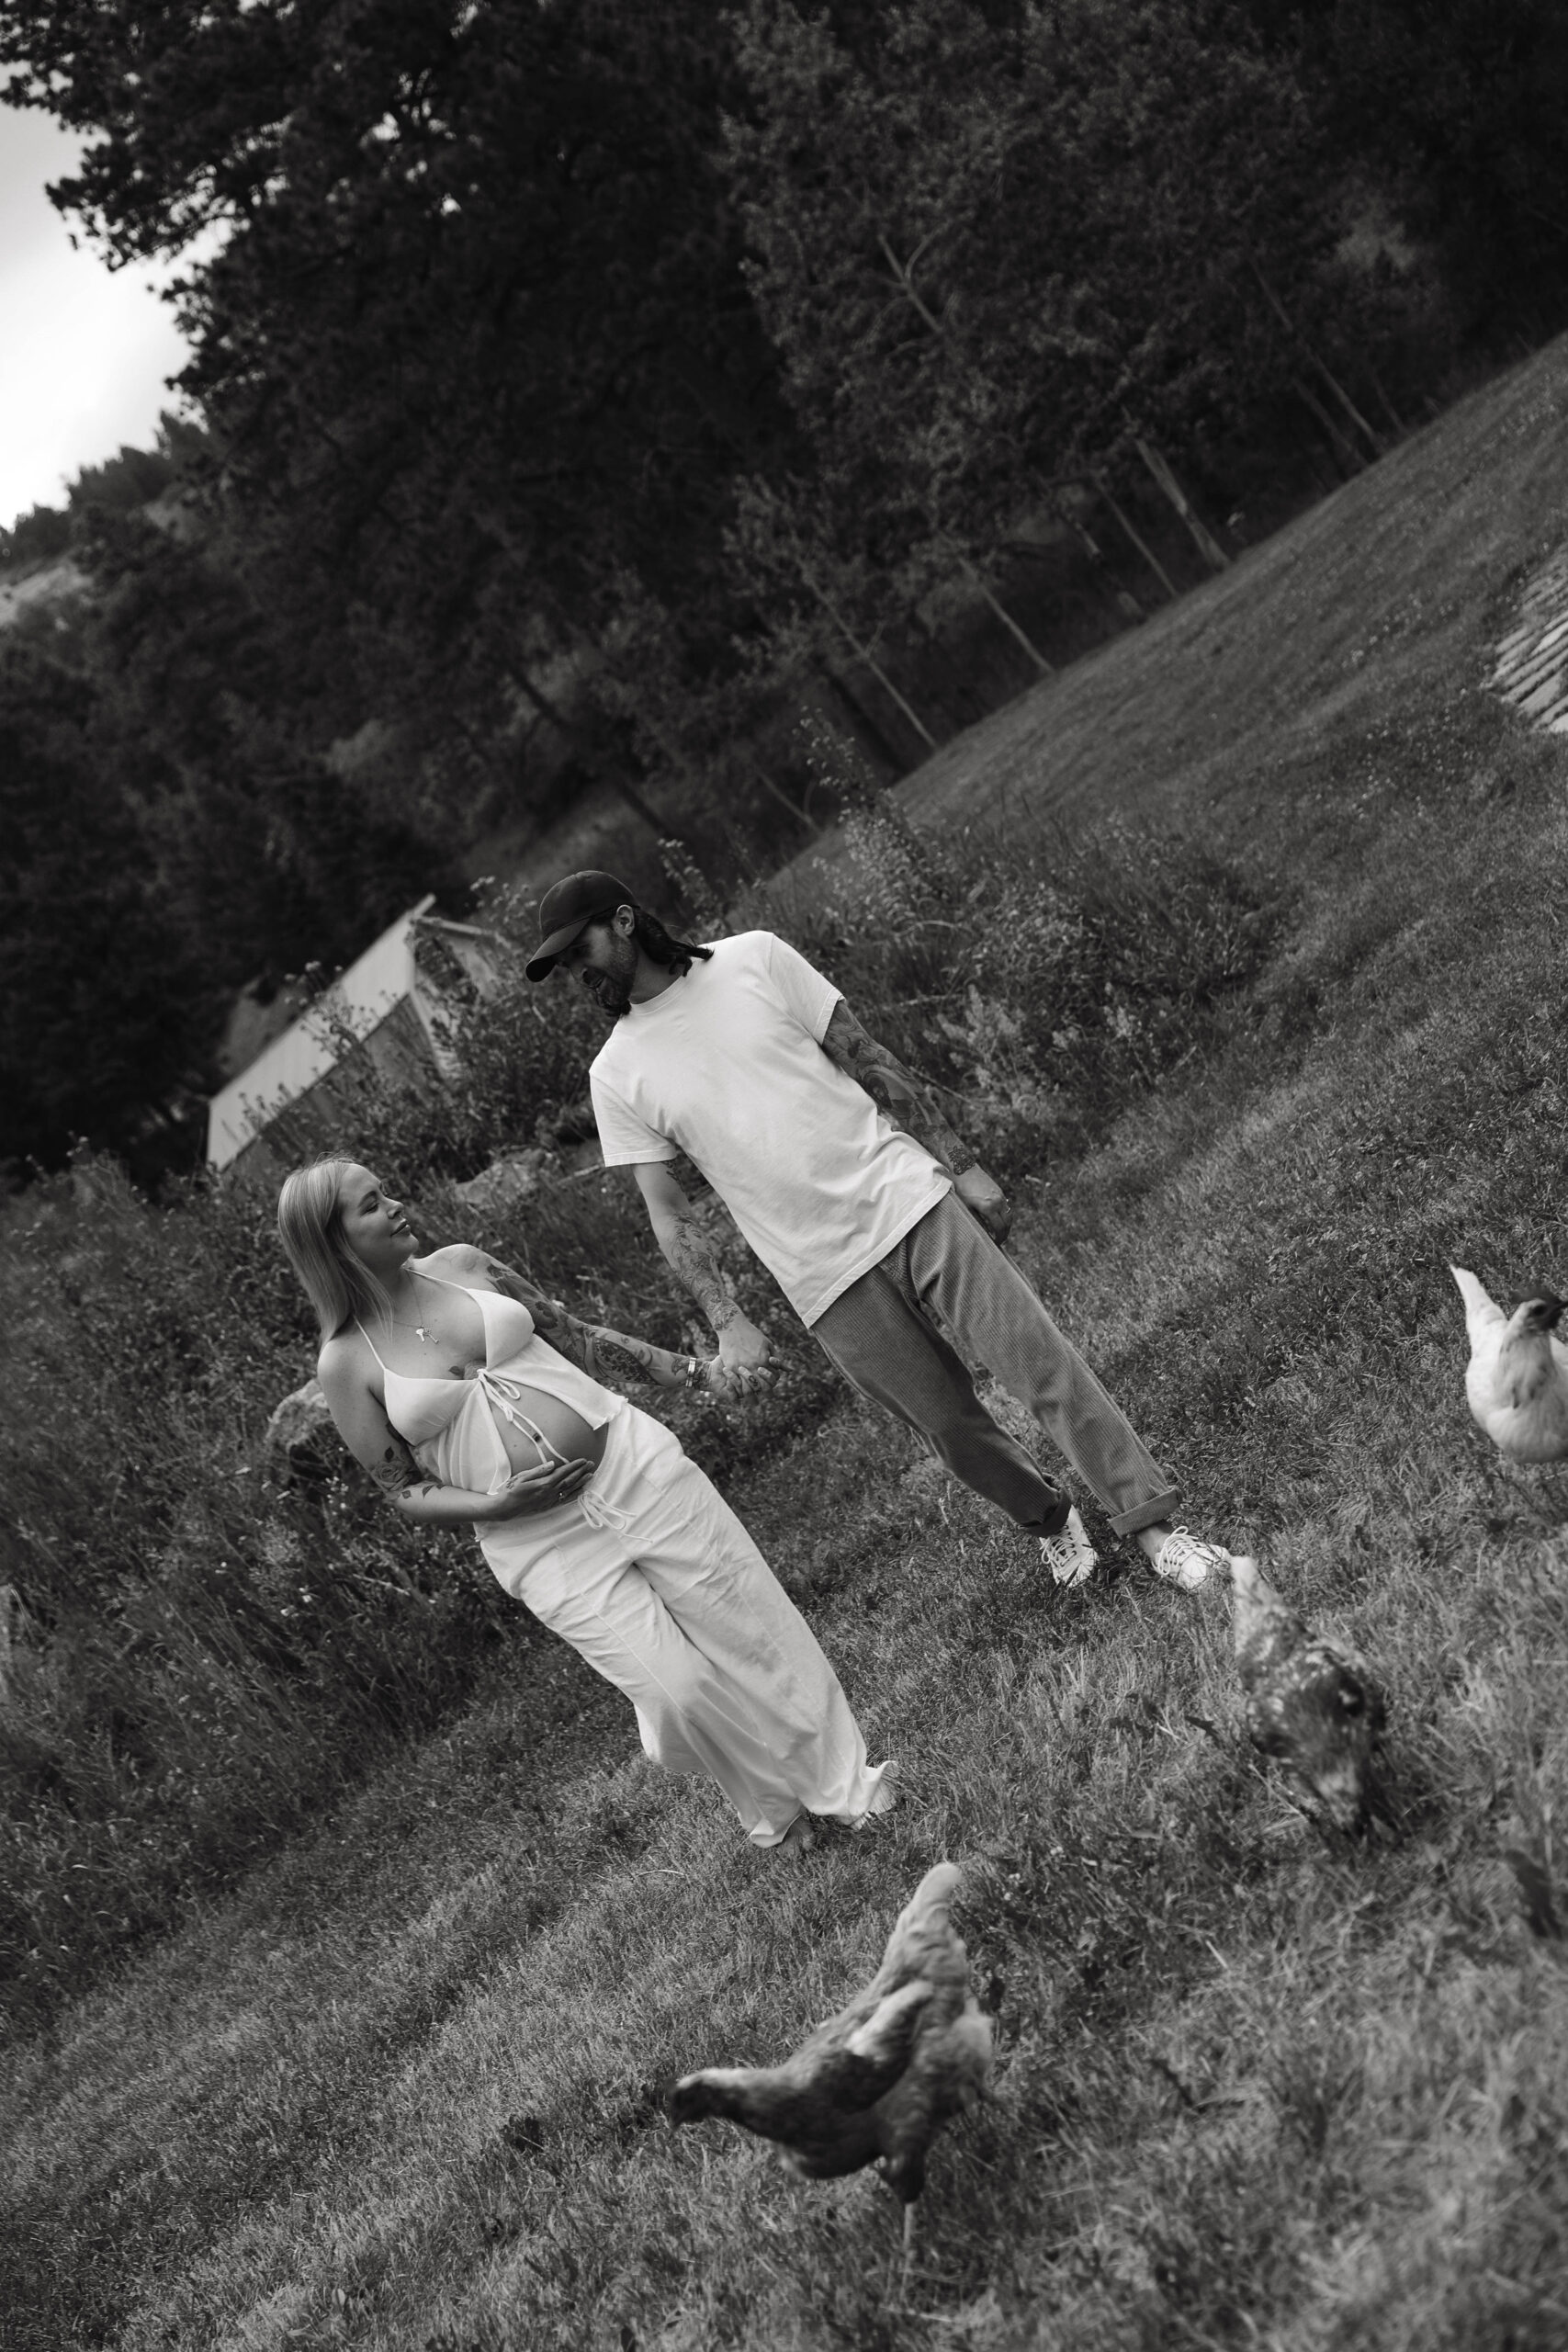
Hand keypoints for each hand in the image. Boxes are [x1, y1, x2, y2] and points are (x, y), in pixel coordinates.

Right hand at [481, 1457, 596, 1520]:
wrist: (507, 1507)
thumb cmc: (512, 1490)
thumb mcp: (522, 1476)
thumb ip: (539, 1470)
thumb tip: (553, 1464)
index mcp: (544, 1483)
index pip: (563, 1472)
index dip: (574, 1466)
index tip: (583, 1460)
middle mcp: (550, 1492)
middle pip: (570, 1480)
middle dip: (582, 1472)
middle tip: (592, 1464)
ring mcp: (550, 1500)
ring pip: (570, 1490)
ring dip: (582, 1482)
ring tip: (591, 1475)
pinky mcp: (549, 1505)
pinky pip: (566, 1499)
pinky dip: (575, 1494)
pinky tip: (582, 1490)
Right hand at [710, 1314, 774, 1400]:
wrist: (732, 1326)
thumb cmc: (752, 1334)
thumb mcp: (768, 1345)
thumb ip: (778, 1360)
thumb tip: (790, 1371)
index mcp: (765, 1360)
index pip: (771, 1381)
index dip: (770, 1387)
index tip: (767, 1390)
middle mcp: (754, 1365)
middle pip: (760, 1388)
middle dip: (760, 1395)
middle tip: (758, 1402)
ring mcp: (741, 1367)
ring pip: (747, 1389)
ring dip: (749, 1396)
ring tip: (748, 1399)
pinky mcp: (730, 1367)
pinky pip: (735, 1383)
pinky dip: (737, 1390)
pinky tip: (738, 1391)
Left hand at [956, 1162, 1012, 1245]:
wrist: (963, 1168)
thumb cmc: (960, 1188)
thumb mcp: (966, 1208)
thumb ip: (976, 1221)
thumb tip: (983, 1234)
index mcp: (989, 1207)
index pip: (999, 1228)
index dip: (999, 1238)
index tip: (996, 1244)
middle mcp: (998, 1201)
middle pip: (1008, 1222)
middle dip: (1005, 1233)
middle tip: (1000, 1241)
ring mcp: (1000, 1195)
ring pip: (1009, 1214)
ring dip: (1006, 1224)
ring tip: (999, 1231)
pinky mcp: (999, 1190)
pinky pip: (1006, 1206)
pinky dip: (1004, 1215)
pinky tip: (997, 1219)